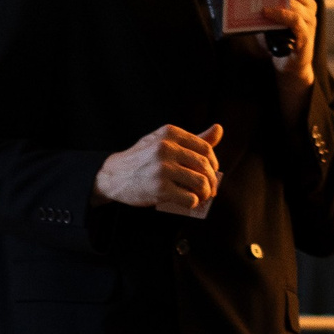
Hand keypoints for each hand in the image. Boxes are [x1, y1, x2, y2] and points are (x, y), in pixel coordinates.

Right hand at [94, 121, 223, 215]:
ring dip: (205, 194)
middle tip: (210, 190)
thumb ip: (193, 139)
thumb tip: (219, 129)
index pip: (205, 148)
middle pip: (205, 166)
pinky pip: (189, 199)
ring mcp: (163, 168)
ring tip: (201, 197)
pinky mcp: (160, 188)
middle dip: (212, 181)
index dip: (213, 164)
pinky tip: (188, 203)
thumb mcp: (164, 141)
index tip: (211, 173)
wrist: (114, 175)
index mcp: (170, 133)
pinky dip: (193, 204)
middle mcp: (166, 148)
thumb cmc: (142, 159)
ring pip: (201, 183)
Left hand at [265, 0, 319, 101]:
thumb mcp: (272, 20)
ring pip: (295, 4)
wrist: (290, 66)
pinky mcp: (306, 36)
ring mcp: (310, 22)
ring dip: (276, 0)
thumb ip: (266, 6)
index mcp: (303, 2)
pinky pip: (295, 20)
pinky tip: (267, 12)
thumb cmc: (280, 40)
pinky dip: (280, 14)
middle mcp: (310, 9)